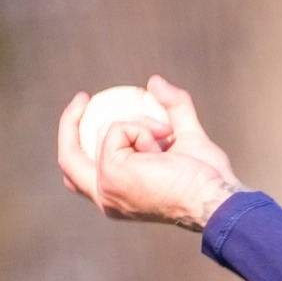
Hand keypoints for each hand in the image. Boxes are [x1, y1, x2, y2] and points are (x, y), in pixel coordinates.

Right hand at [56, 75, 243, 231]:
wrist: (214, 197)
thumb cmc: (208, 178)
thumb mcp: (188, 136)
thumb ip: (174, 108)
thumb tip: (154, 82)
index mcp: (118, 197)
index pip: (81, 173)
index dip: (78, 141)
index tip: (89, 108)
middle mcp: (106, 198)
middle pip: (67, 160)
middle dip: (68, 123)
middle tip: (82, 98)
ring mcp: (105, 188)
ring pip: (102, 135)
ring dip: (139, 126)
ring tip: (166, 139)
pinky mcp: (110, 173)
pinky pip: (115, 130)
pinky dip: (140, 128)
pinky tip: (161, 145)